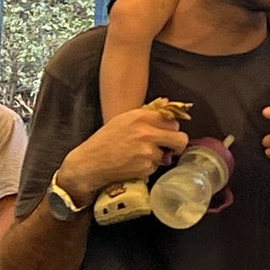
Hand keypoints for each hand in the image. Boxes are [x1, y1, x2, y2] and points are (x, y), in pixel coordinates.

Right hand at [57, 105, 189, 202]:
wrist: (90, 163)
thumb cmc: (105, 140)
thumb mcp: (123, 119)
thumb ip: (147, 113)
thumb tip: (168, 102)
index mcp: (141, 117)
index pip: (173, 121)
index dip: (171, 128)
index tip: (168, 132)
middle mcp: (146, 132)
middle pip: (180, 138)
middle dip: (176, 144)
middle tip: (169, 147)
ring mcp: (147, 151)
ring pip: (167, 154)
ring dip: (159, 156)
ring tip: (142, 155)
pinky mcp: (145, 167)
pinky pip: (156, 167)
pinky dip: (149, 167)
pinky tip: (135, 163)